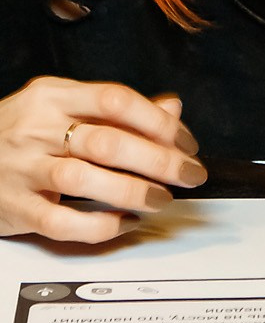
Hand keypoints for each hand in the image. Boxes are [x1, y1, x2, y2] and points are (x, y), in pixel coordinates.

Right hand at [0, 79, 206, 242]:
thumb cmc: (19, 132)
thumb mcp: (62, 106)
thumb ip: (115, 109)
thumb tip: (171, 110)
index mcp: (54, 96)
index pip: (115, 100)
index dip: (159, 122)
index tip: (186, 142)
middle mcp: (37, 129)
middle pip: (108, 141)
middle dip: (160, 160)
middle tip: (188, 174)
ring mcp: (24, 169)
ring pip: (85, 179)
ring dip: (134, 192)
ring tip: (160, 199)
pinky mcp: (16, 208)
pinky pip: (62, 222)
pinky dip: (100, 225)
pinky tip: (124, 222)